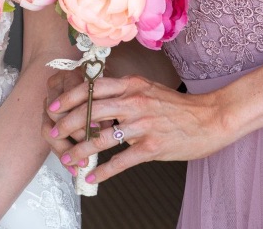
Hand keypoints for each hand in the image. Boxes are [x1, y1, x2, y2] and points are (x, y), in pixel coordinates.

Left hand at [43, 71, 231, 184]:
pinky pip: (122, 161)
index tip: (54, 107)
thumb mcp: (147, 88)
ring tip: (68, 159)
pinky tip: (92, 177)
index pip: (92, 89)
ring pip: (102, 138)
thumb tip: (97, 96)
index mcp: (131, 85)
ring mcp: (143, 125)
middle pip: (91, 111)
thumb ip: (124, 91)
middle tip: (53, 133)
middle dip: (67, 124)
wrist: (210, 118)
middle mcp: (134, 102)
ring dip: (81, 151)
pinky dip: (104, 171)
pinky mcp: (152, 146)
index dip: (69, 98)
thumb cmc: (177, 105)